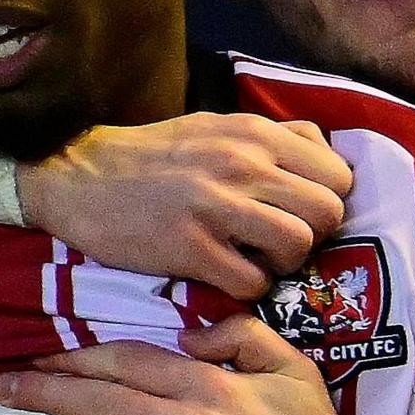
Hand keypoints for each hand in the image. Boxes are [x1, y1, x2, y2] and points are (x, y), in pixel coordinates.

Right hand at [16, 114, 353, 298]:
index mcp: (254, 133)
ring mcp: (216, 206)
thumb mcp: (216, 126)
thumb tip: (324, 149)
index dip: (327, 201)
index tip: (301, 213)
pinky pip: (252, 282)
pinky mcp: (190, 248)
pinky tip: (227, 275)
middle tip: (281, 241)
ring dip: (284, 264)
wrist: (77, 177)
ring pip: (298, 245)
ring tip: (257, 260)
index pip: (338, 173)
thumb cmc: (151, 156)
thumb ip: (272, 138)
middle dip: (314, 236)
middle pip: (328, 211)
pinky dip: (248, 288)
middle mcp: (243, 164)